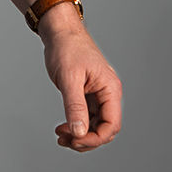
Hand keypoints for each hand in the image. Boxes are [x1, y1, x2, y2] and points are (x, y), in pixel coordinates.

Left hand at [40, 17, 121, 153]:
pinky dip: (76, 125)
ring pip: (95, 125)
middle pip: (105, 129)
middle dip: (86, 139)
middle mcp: (108, 94)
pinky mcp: (88, 95)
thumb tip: (79, 133)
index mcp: (110, 89)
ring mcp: (98, 95)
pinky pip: (87, 117)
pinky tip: (62, 128)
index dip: (95, 138)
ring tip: (60, 135)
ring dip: (80, 135)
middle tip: (64, 139)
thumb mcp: (69, 78)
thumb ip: (75, 106)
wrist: (60, 32)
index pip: (111, 125)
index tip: (75, 140)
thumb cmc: (67, 48)